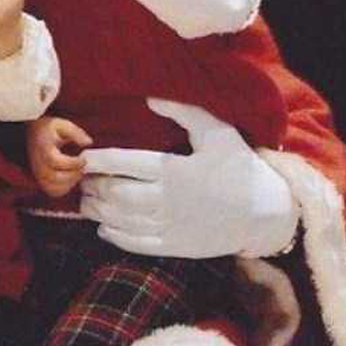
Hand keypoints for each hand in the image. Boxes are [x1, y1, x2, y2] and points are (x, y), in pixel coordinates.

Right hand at [27, 115, 92, 197]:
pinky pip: (52, 191)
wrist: (33, 134)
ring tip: (77, 173)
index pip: (54, 160)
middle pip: (54, 177)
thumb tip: (88, 142)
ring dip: (69, 183)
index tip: (83, 159)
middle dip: (73, 174)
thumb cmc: (48, 130)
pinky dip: (64, 189)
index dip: (72, 163)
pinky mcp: (40, 180)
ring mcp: (38, 173)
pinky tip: (71, 179)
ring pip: (53, 187)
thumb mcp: (62, 125)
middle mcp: (38, 162)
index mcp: (43, 147)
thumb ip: (76, 133)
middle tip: (83, 167)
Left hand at [80, 98, 298, 257]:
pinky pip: (135, 244)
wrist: (264, 213)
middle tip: (81, 178)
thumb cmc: (239, 167)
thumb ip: (184, 113)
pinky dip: (114, 235)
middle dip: (93, 186)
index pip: (124, 163)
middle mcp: (167, 200)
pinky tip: (103, 227)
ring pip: (120, 220)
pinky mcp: (174, 246)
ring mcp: (170, 226)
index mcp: (174, 170)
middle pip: (115, 194)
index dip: (98, 160)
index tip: (82, 155)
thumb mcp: (218, 133)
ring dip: (97, 211)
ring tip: (85, 201)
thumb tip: (150, 98)